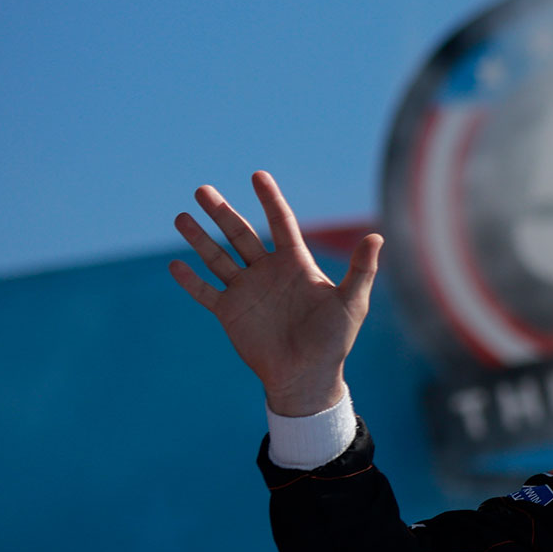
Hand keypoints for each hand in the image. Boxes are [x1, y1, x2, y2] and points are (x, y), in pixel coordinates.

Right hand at [169, 171, 381, 415]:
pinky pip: (206, 293)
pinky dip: (191, 281)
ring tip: (181, 217)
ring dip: (199, 239)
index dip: (270, 199)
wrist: (308, 376)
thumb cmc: (334, 340)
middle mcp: (267, 272)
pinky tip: (175, 266)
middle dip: (222, 212)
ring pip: (218, 258)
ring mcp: (247, 291)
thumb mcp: (352, 303)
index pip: (280, 223)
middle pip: (240, 234)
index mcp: (295, 264)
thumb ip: (361, 270)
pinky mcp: (230, 313)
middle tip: (202, 190)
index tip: (258, 175)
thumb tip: (377, 236)